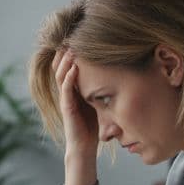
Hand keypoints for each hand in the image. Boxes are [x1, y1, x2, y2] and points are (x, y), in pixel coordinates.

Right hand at [53, 49, 97, 184]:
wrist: (84, 148)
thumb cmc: (93, 126)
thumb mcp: (99, 102)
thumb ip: (102, 89)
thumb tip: (122, 73)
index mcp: (74, 89)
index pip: (69, 65)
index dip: (72, 52)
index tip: (79, 37)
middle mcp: (67, 92)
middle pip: (62, 66)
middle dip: (66, 52)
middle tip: (72, 36)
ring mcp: (66, 99)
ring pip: (61, 75)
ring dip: (66, 61)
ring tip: (71, 48)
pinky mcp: (67, 108)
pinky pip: (66, 91)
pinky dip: (69, 79)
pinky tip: (74, 69)